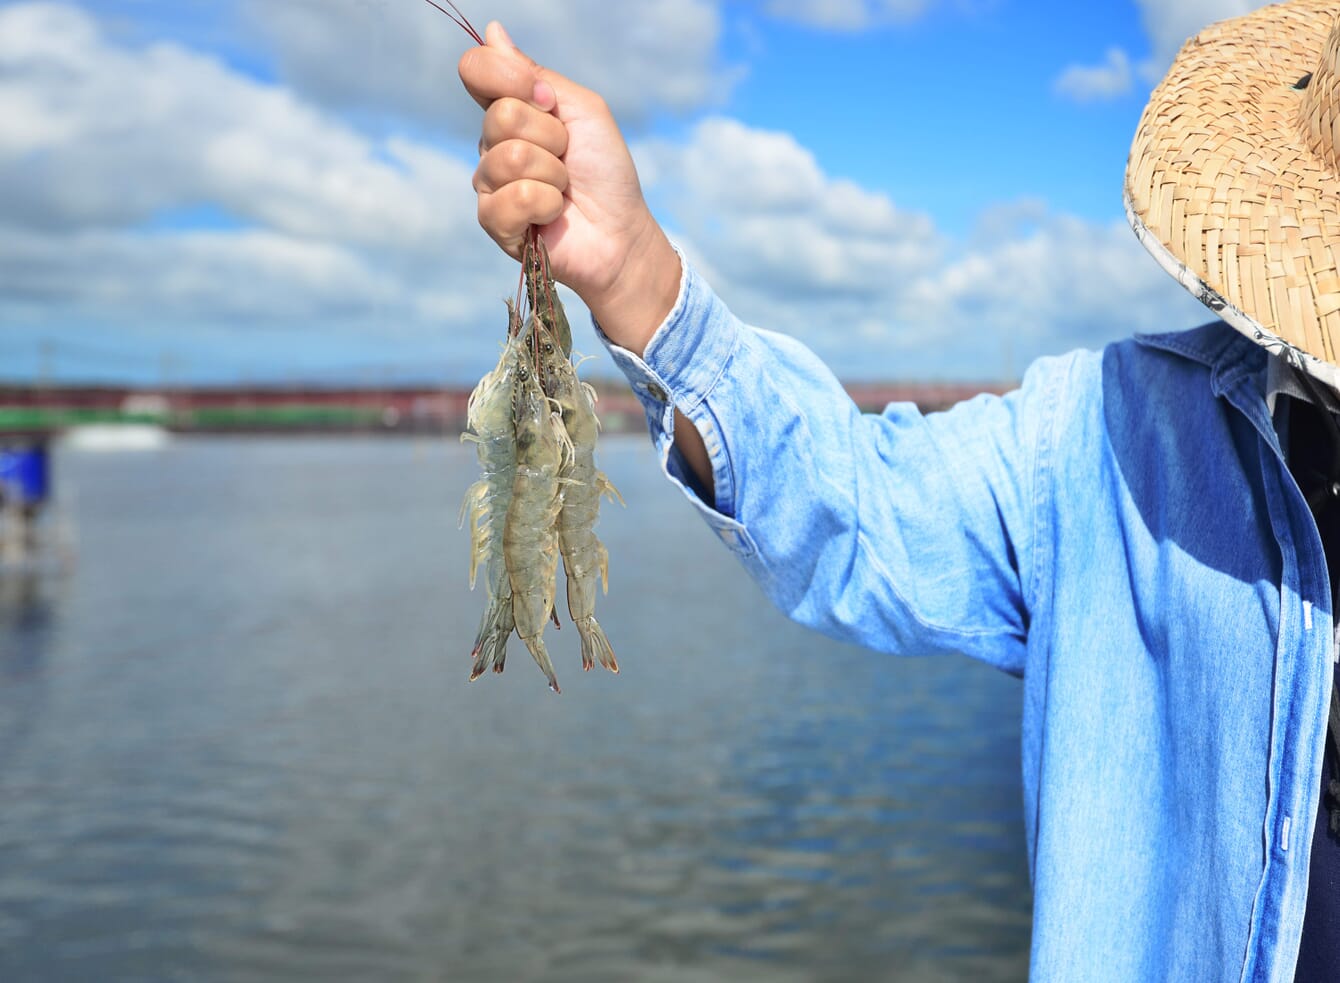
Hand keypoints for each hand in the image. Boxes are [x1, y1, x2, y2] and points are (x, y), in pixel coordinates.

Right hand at [458, 22, 679, 355]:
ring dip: (552, 173)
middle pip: (500, 115)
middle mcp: (492, 144)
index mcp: (510, 111)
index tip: (548, 101)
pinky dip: (545, 204)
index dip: (511, 78)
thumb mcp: (582, 110)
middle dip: (550, 136)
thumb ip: (535, 76)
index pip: (477, 70)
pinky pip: (511, 198)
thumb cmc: (606, 171)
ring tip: (564, 189)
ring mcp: (490, 184)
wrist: (621, 231)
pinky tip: (553, 215)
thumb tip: (491, 31)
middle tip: (568, 157)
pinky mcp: (495, 223)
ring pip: (508, 158)